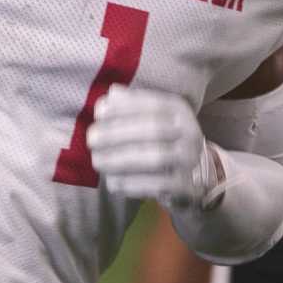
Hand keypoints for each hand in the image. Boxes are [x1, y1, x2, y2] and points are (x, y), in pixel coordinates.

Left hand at [88, 85, 224, 207]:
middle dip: (118, 134)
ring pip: (155, 158)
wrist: (187, 175)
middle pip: (153, 129)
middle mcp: (190, 132)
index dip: (124, 107)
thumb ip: (129, 105)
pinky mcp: (186, 185)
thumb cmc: (158, 140)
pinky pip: (158, 185)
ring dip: (121, 160)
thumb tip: (109, 97)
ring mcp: (190, 159)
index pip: (152, 104)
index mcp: (179, 110)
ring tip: (97, 161)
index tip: (98, 114)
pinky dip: (132, 184)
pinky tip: (112, 181)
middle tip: (91, 140)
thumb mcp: (148, 117)